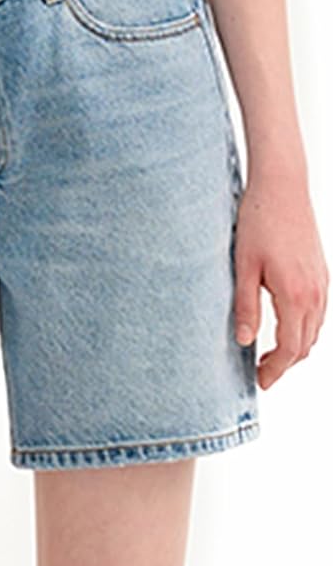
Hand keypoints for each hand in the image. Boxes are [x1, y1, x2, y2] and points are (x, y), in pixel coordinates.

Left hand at [233, 171, 328, 389]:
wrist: (282, 185)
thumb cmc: (259, 220)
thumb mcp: (244, 266)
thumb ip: (245, 306)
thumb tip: (244, 341)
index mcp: (295, 294)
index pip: (290, 348)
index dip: (275, 369)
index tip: (260, 380)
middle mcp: (315, 292)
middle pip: (306, 344)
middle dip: (286, 363)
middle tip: (262, 371)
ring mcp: (322, 281)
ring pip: (315, 329)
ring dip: (296, 346)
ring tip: (271, 352)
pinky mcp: (321, 271)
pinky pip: (319, 311)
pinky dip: (305, 326)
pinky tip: (286, 323)